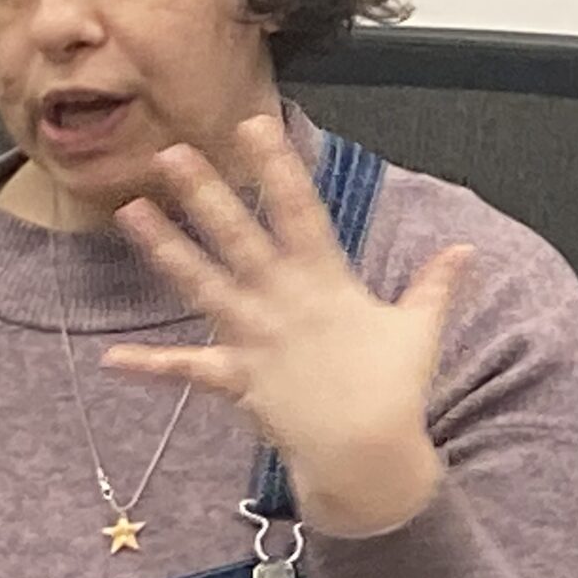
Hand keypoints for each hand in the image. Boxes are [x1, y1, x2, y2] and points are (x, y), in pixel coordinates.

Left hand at [104, 116, 473, 537]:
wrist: (366, 451)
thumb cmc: (396, 390)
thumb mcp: (420, 330)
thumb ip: (436, 286)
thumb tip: (465, 251)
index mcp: (326, 281)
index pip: (300, 208)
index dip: (277, 165)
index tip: (254, 125)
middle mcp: (282, 300)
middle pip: (239, 235)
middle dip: (205, 192)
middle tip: (172, 153)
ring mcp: (254, 338)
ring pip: (202, 284)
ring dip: (165, 249)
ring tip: (130, 213)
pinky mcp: (237, 378)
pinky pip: (188, 371)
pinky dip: (152, 366)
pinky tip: (112, 359)